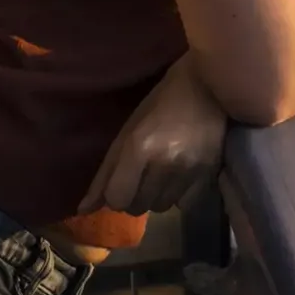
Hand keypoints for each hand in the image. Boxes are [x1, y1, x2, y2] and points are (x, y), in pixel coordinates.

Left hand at [79, 55, 227, 216]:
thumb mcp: (128, 131)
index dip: (116, 194)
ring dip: (158, 196)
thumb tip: (84, 210)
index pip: (117, 198)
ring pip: (162, 207)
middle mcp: (164, 162)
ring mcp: (189, 168)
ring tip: (165, 173)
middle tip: (144, 174)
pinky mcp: (209, 171)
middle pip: (138, 207)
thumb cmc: (162, 103)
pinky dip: (180, 195)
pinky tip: (182, 175)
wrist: (210, 85)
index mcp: (139, 147)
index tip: (123, 181)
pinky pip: (185, 203)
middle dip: (136, 195)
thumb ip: (106, 172)